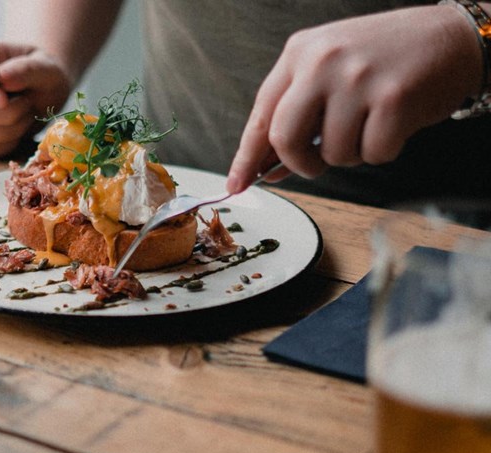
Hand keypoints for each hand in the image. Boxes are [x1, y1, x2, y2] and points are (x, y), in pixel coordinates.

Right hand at [0, 40, 72, 158]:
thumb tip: (2, 77)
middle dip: (8, 111)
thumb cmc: (43, 74)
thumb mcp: (46, 66)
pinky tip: (19, 129)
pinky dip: (9, 144)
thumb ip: (26, 69)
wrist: (45, 93)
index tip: (3, 101)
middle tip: (29, 102)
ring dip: (13, 128)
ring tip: (26, 114)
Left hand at [227, 5, 482, 193]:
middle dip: (299, 164)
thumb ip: (296, 116)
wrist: (448, 37)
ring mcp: (356, 78)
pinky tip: (393, 124)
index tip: (236, 184)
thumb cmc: (383, 60)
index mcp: (299, 53)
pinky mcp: (392, 97)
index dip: (247, 157)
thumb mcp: (328, 73)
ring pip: (332, 153)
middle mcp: (322, 61)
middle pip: (283, 139)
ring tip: (368, 124)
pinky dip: (382, 151)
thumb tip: (265, 169)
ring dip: (350, 154)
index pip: (260, 115)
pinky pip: (372, 155)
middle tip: (317, 163)